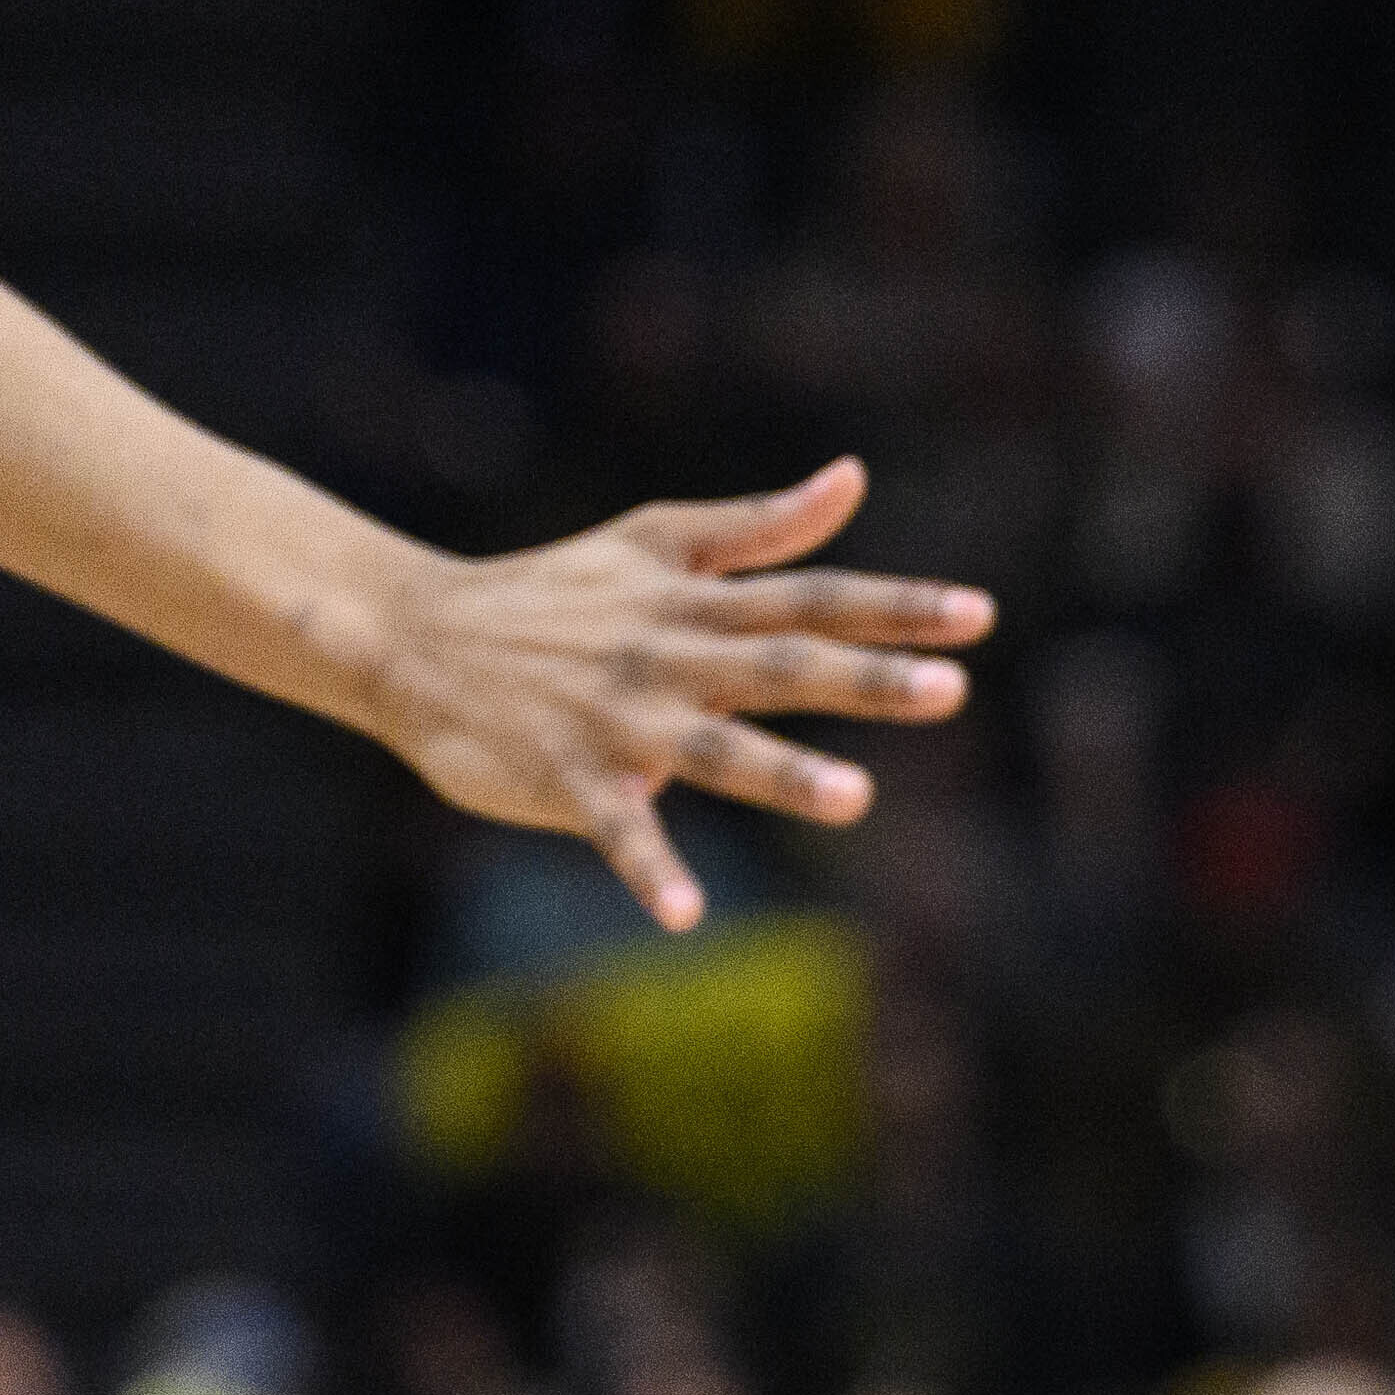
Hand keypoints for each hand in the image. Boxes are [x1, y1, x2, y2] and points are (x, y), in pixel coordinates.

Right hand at [350, 457, 992, 933]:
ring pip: (712, 749)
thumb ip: (761, 526)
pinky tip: (685, 915)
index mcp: (696, 603)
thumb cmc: (551, 592)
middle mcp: (668, 655)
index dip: (895, 606)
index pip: (812, 597)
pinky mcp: (567, 779)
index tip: (979, 616)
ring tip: (854, 799)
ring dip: (782, 774)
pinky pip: (615, 830)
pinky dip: (648, 869)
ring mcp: (618, 720)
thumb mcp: (653, 542)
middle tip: (952, 691)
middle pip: (781, 666)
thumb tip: (853, 479)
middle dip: (866, 680)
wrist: (416, 638)